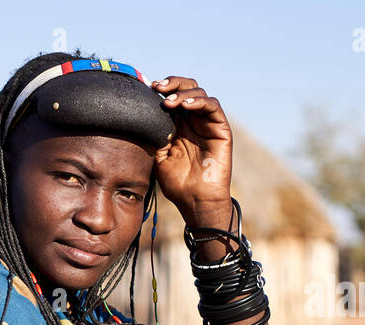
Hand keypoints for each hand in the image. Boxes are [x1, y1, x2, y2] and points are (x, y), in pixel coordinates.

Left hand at [151, 76, 234, 225]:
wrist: (195, 200)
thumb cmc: (177, 183)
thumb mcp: (158, 156)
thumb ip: (155, 135)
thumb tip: (143, 114)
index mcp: (179, 125)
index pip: (173, 97)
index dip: (162, 89)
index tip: (147, 89)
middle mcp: (194, 120)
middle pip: (187, 88)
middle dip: (172, 83)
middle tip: (158, 88)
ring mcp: (208, 123)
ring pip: (200, 94)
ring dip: (183, 93)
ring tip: (169, 102)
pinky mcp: (221, 129)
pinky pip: (213, 107)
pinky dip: (199, 102)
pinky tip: (185, 106)